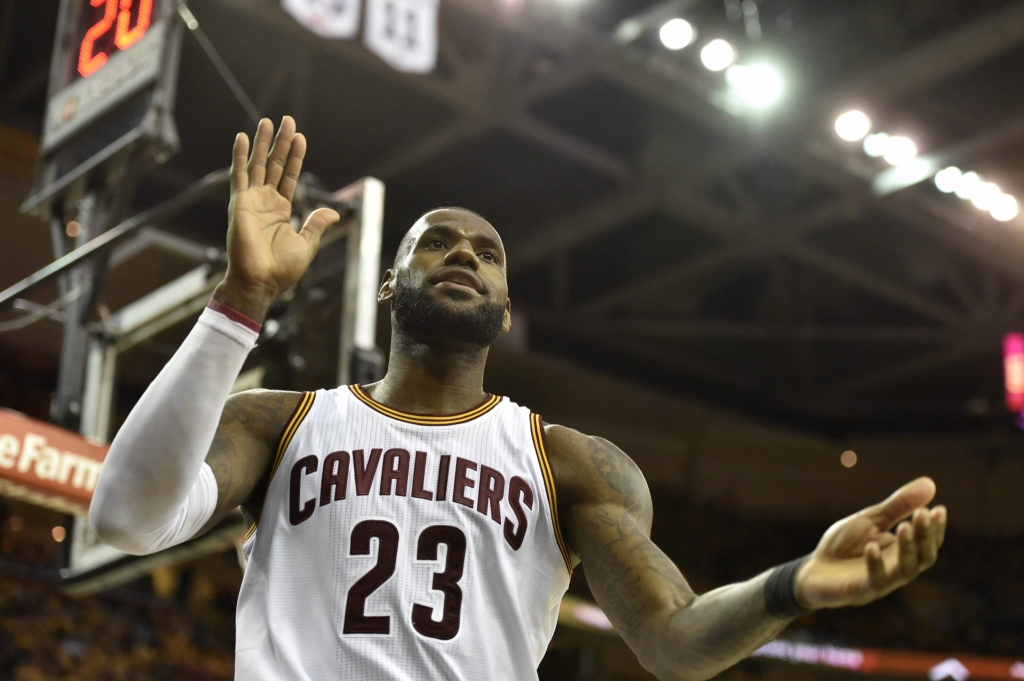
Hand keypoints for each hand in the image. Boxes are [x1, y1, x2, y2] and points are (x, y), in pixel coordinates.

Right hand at [216, 116, 339, 319]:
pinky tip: (243, 137)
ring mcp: (251, 200)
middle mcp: (265, 201)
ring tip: (267, 121)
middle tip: (287, 120)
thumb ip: (317, 224)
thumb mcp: (307, 244)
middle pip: (275, 165)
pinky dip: (241, 156)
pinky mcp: (240, 203)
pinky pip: (239, 175)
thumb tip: (334, 211)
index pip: (289, 176)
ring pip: (258, 164)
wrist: (261, 281)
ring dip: (263, 143)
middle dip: (281, 143)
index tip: (300, 137)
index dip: (295, 157)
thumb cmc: (281, 269)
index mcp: (281, 210)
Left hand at [793, 477, 946, 609]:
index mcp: (901, 552)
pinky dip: (875, 564)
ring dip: (907, 549)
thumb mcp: (871, 520)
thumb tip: (931, 484)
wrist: (812, 570)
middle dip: (926, 536)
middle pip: (924, 557)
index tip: (938, 509)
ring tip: (905, 526)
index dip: (936, 528)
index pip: (928, 543)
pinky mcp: (861, 591)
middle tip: (923, 514)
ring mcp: (881, 582)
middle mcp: (898, 569)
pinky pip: (875, 580)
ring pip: (906, 571)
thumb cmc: (843, 545)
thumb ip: (899, 506)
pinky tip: (871, 546)